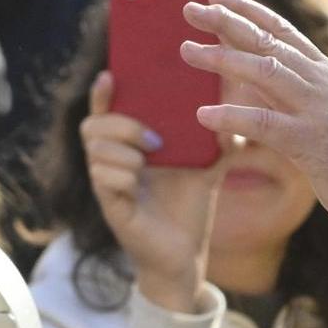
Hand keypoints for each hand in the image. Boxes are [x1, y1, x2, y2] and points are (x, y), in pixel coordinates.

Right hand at [82, 72, 231, 313]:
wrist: (187, 253)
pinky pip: (101, 177)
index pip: (106, 110)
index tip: (111, 74)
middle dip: (120, 123)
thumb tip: (234, 103)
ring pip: (95, 148)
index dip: (103, 92)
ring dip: (122, 149)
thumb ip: (214, 135)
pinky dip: (121, 173)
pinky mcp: (110, 205)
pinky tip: (137, 179)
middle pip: (92, 124)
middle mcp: (112, 160)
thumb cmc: (190, 204)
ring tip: (149, 158)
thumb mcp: (205, 163)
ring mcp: (107, 183)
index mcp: (130, 145)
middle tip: (154, 138)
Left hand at [178, 0, 327, 264]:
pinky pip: (263, 123)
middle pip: (268, 41)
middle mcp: (322, 82)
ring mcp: (318, 110)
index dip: (248, 9)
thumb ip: (291, 92)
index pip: (282, 30)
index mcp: (325, 73)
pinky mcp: (311, 143)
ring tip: (186, 50)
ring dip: (221, 58)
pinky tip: (204, 114)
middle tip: (190, 8)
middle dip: (227, 21)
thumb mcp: (323, 114)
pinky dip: (232, 116)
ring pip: (264, 70)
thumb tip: (249, 75)